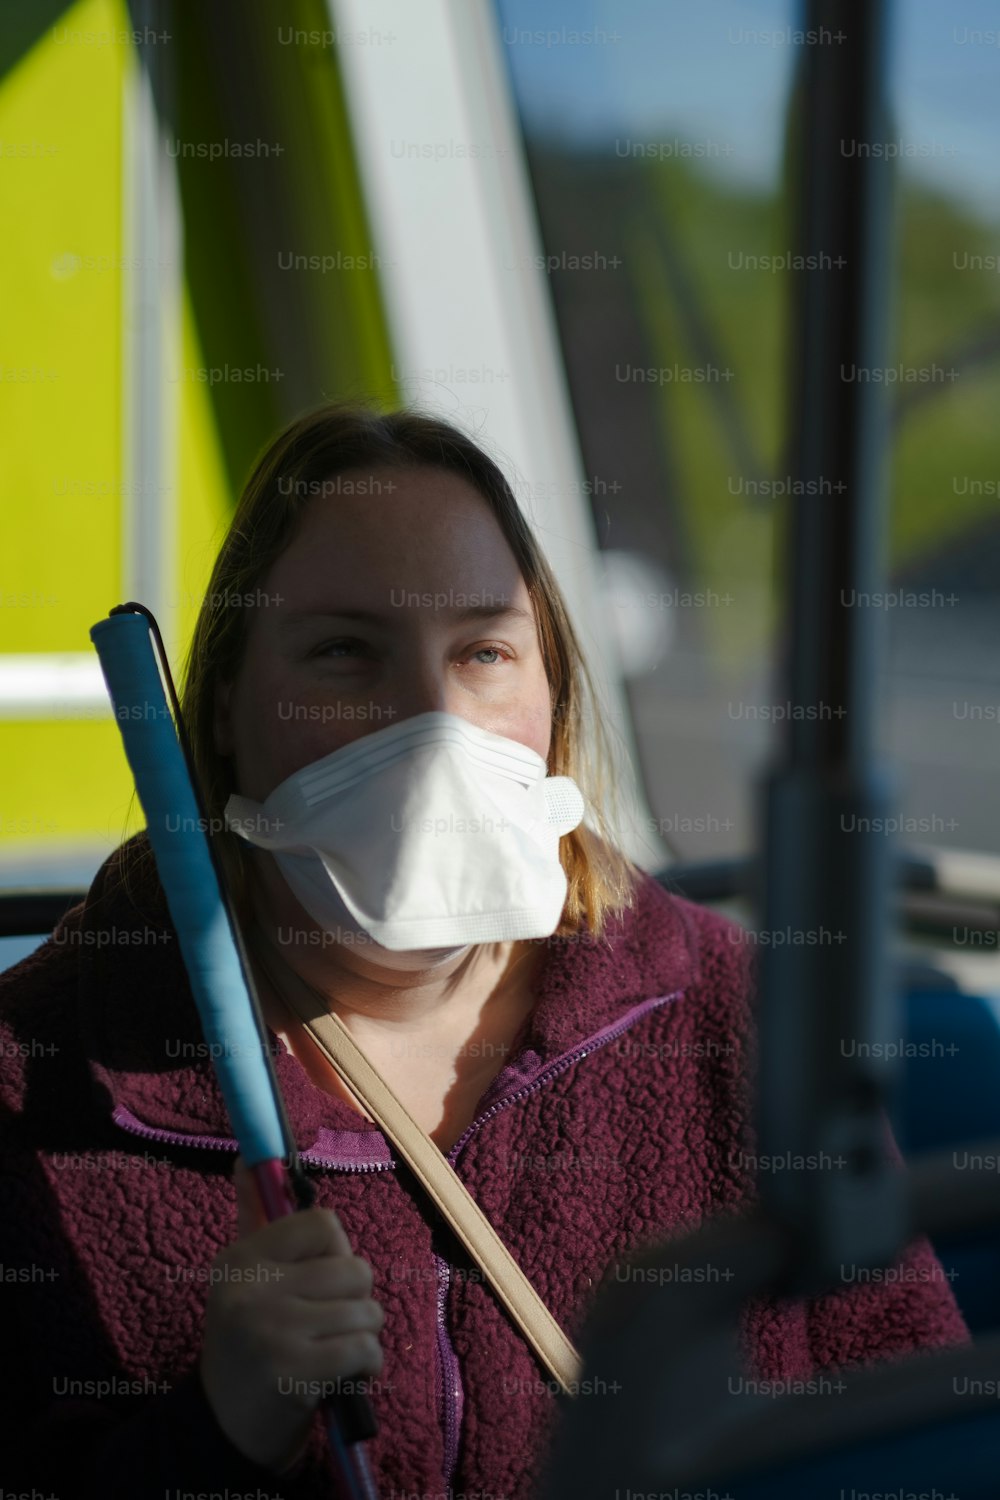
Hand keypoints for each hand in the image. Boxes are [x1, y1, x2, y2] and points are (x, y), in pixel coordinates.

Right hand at [198, 1155, 384, 1472]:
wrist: (224, 1431)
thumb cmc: (246, 1345)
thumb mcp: (241, 1281)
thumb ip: (250, 1216)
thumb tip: (245, 1156)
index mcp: (240, 1259)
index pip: (324, 1224)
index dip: (335, 1254)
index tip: (316, 1283)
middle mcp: (250, 1289)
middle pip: (353, 1268)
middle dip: (355, 1301)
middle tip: (326, 1326)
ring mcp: (271, 1330)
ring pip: (366, 1310)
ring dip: (363, 1336)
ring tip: (333, 1352)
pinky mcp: (294, 1372)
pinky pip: (366, 1349)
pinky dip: (368, 1365)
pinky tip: (345, 1376)